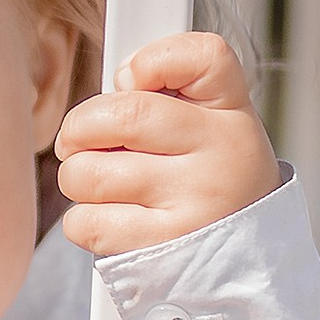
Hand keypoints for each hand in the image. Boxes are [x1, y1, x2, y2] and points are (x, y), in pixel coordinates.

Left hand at [54, 32, 282, 255]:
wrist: (242, 265)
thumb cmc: (210, 186)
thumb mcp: (210, 127)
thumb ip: (166, 93)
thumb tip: (120, 82)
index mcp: (232, 114)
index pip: (203, 55)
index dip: (151, 60)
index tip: (132, 81)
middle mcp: (222, 154)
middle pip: (121, 114)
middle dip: (80, 128)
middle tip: (81, 140)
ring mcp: (195, 202)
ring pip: (89, 171)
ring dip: (78, 178)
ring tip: (102, 185)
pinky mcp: (163, 247)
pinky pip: (86, 221)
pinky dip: (83, 221)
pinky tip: (111, 219)